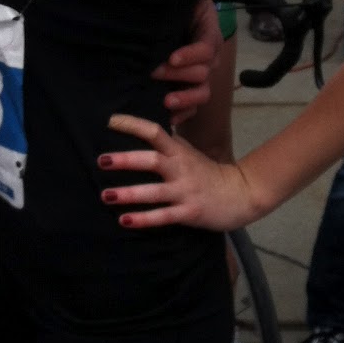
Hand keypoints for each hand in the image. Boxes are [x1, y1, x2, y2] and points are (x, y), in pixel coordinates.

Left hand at [98, 113, 258, 230]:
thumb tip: (142, 130)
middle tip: (101, 160)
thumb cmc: (208, 172)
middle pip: (152, 160)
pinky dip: (143, 219)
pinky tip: (124, 220)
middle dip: (126, 160)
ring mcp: (185, 191)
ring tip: (105, 195)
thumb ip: (167, 143)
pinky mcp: (189, 212)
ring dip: (129, 193)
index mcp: (179, 152)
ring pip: (154, 192)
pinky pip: (163, 216)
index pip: (155, 132)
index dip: (133, 125)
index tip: (110, 121)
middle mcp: (181, 169)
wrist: (242, 194)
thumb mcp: (188, 152)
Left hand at [151, 0, 222, 127]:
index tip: (171, 57)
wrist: (164, 31)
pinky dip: (180, 115)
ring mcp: (199, 78)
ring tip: (165, 101)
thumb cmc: (175, 14)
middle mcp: (208, 60)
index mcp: (208, 35)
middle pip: (202, 73)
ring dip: (184, 99)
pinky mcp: (187, 93)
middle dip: (178, 75)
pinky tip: (166, 118)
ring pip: (201, 93)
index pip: (206, 48)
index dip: (191, 54)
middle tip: (153, 72)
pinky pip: (191, 109)